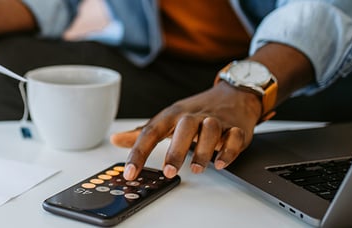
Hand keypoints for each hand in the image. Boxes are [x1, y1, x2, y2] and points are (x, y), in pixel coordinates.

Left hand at [110, 82, 262, 179]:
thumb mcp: (166, 119)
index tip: (130, 172)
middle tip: (169, 172)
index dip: (138, 153)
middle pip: (184, 128)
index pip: (151, 132)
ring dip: (203, 151)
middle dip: (176, 150)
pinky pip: (234, 138)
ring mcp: (216, 120)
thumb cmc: (194, 111)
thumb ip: (142, 133)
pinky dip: (229, 150)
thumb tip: (116, 139)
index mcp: (172, 115)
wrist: (233, 94)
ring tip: (196, 169)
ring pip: (210, 131)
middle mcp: (193, 116)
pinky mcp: (236, 128)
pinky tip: (221, 163)